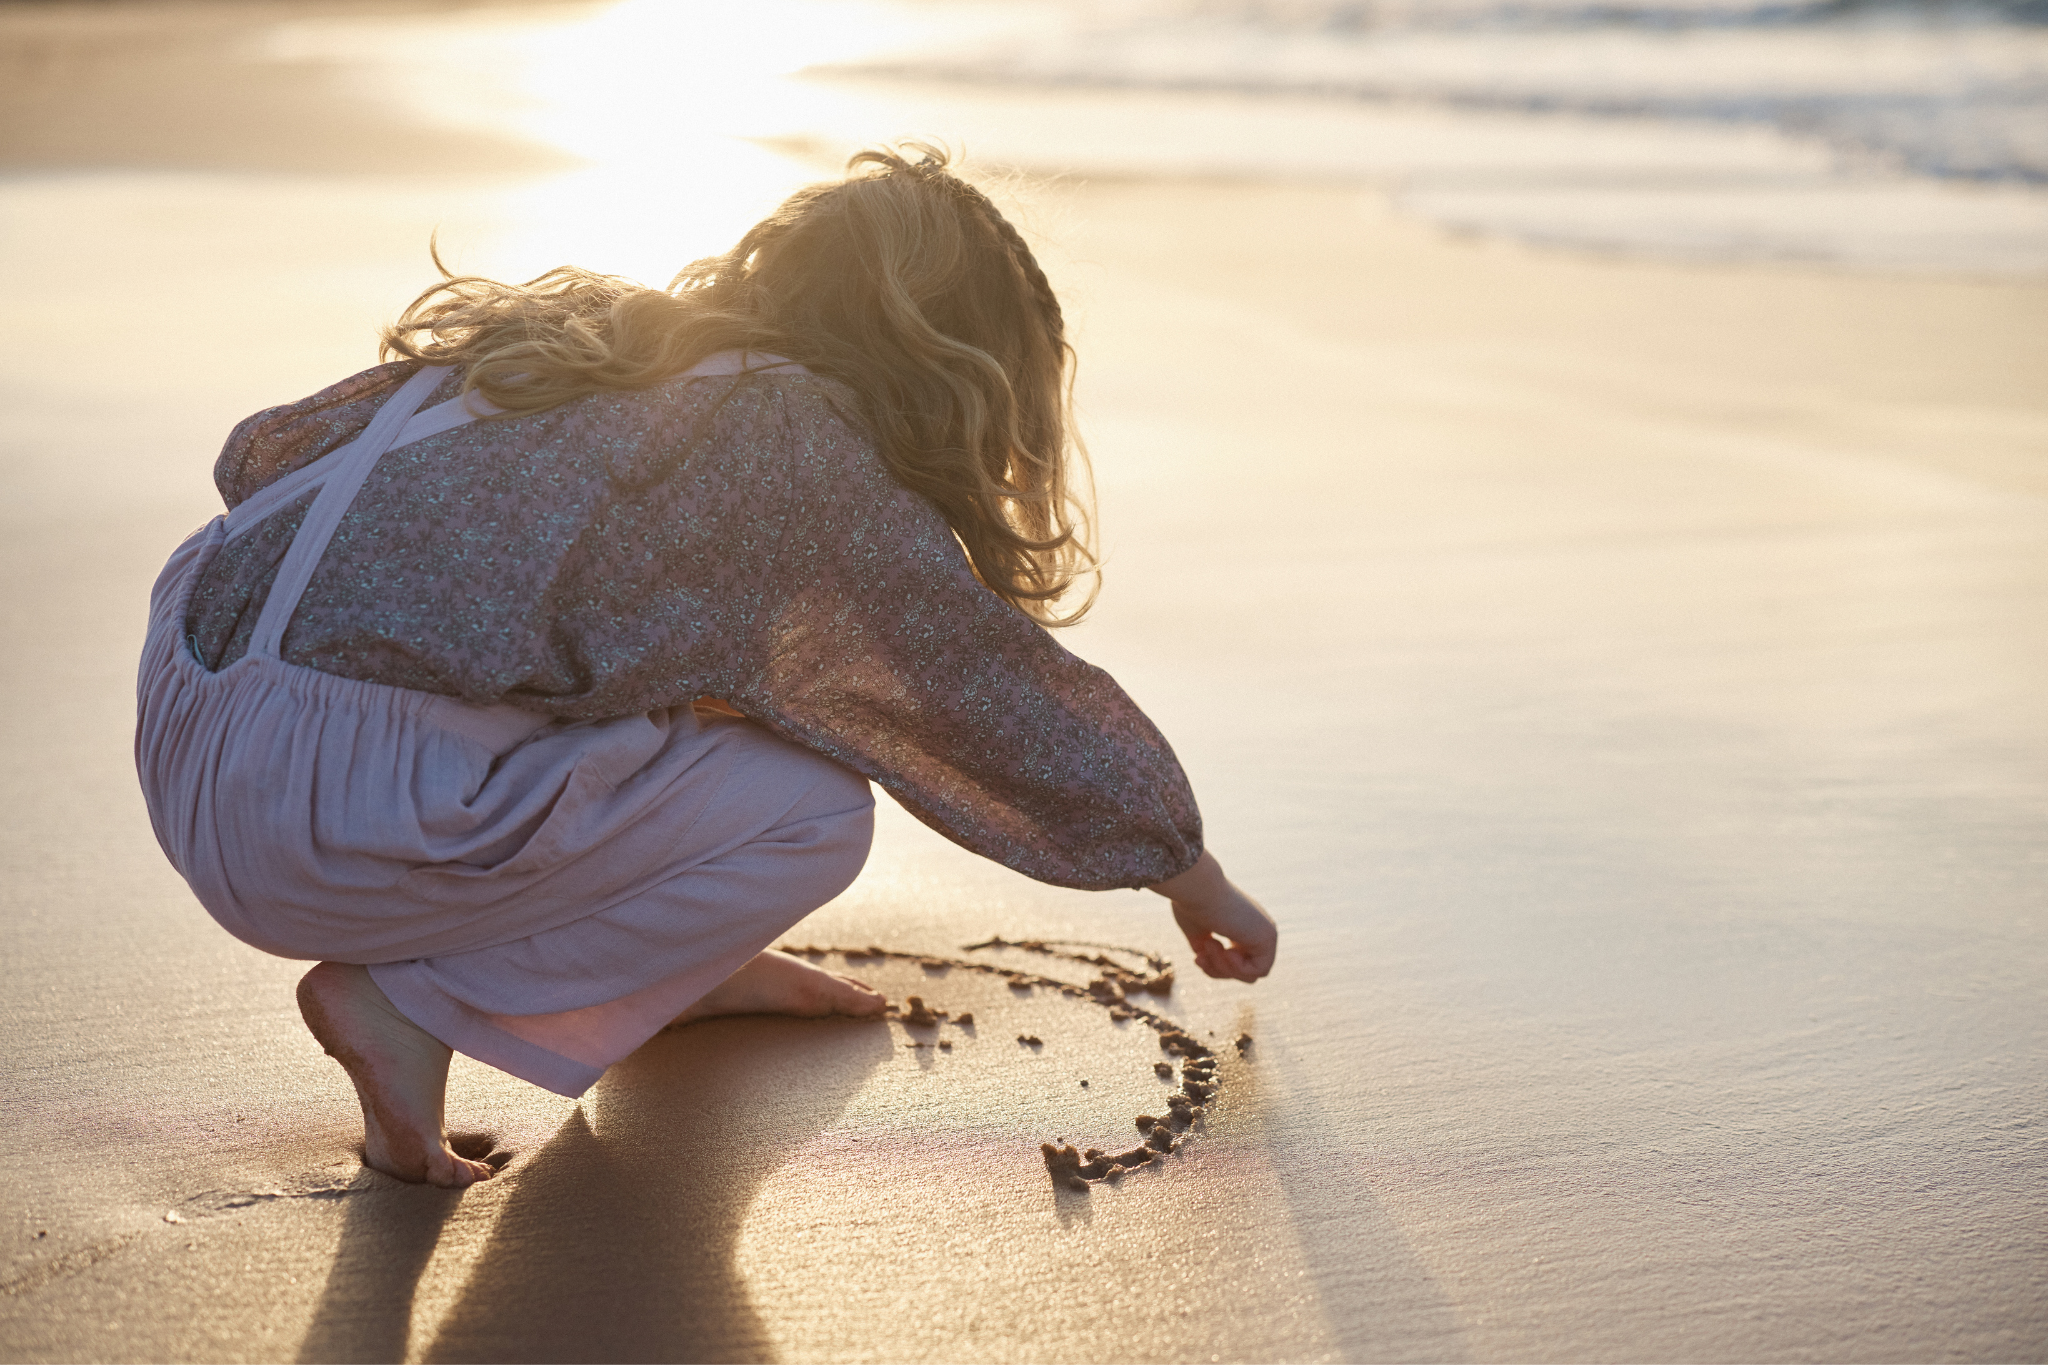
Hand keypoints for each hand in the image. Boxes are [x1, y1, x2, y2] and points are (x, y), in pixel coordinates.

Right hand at [1148, 851, 1276, 982]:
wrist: (1196, 888)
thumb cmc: (1192, 904)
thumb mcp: (1197, 931)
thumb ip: (1207, 947)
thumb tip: (1207, 960)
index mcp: (1242, 925)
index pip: (1236, 961)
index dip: (1215, 966)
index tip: (1197, 957)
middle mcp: (1256, 928)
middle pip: (1243, 971)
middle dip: (1218, 970)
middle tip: (1199, 956)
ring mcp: (1265, 931)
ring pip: (1251, 973)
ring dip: (1224, 968)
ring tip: (1210, 944)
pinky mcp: (1268, 936)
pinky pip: (1260, 971)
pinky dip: (1239, 968)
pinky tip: (1227, 951)